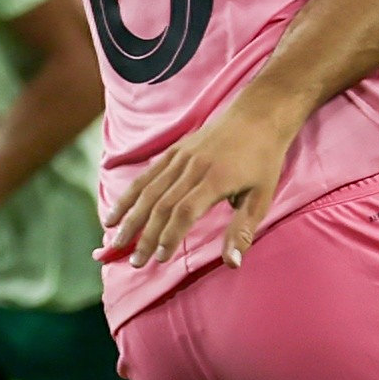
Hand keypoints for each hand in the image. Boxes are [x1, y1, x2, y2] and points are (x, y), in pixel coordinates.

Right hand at [99, 97, 297, 267]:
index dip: (170, 236)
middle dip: (145, 236)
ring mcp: (180, 157)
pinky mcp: (174, 151)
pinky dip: (129, 195)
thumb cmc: (263, 160)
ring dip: (130, 218)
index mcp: (216, 179)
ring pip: (148, 190)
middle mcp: (193, 167)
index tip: (160, 258)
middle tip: (136, 262)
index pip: (184, 211)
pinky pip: (146, 175)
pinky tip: (116, 213)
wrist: (258, 115)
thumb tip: (232, 264)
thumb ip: (243, 230)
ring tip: (115, 241)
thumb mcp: (262, 197)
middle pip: (161, 205)